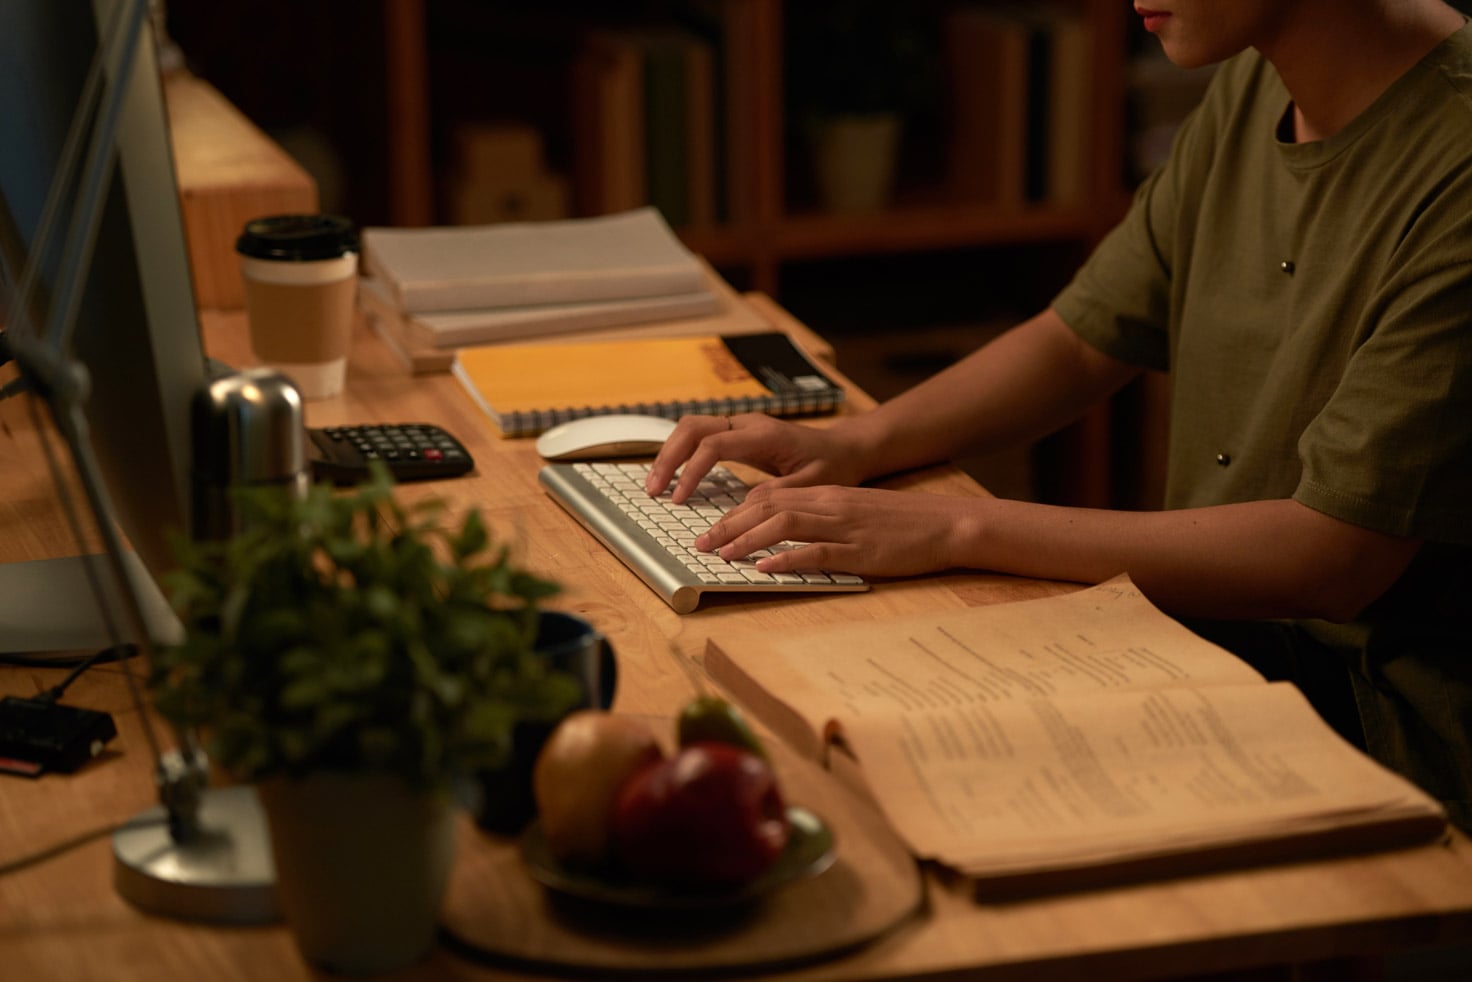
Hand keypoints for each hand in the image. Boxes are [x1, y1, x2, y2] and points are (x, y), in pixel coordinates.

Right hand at [644, 413, 870, 502]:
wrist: (845, 448)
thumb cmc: (832, 466)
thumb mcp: (812, 485)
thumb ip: (779, 493)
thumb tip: (744, 506)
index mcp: (765, 434)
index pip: (713, 444)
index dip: (691, 470)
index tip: (679, 498)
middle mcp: (748, 423)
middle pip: (692, 427)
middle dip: (668, 457)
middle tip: (653, 489)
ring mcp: (741, 425)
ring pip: (691, 427)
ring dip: (670, 453)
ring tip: (656, 484)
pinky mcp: (738, 434)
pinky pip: (701, 436)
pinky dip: (682, 453)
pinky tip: (673, 476)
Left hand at [693, 484, 981, 577]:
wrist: (945, 524)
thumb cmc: (901, 523)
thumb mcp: (854, 512)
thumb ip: (820, 519)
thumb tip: (783, 536)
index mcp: (826, 495)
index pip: (768, 496)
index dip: (735, 512)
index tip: (711, 528)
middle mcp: (828, 505)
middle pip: (766, 507)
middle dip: (729, 525)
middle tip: (700, 544)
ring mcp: (843, 527)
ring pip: (783, 525)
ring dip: (747, 540)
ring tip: (722, 555)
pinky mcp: (859, 550)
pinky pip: (815, 553)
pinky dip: (786, 559)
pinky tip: (765, 567)